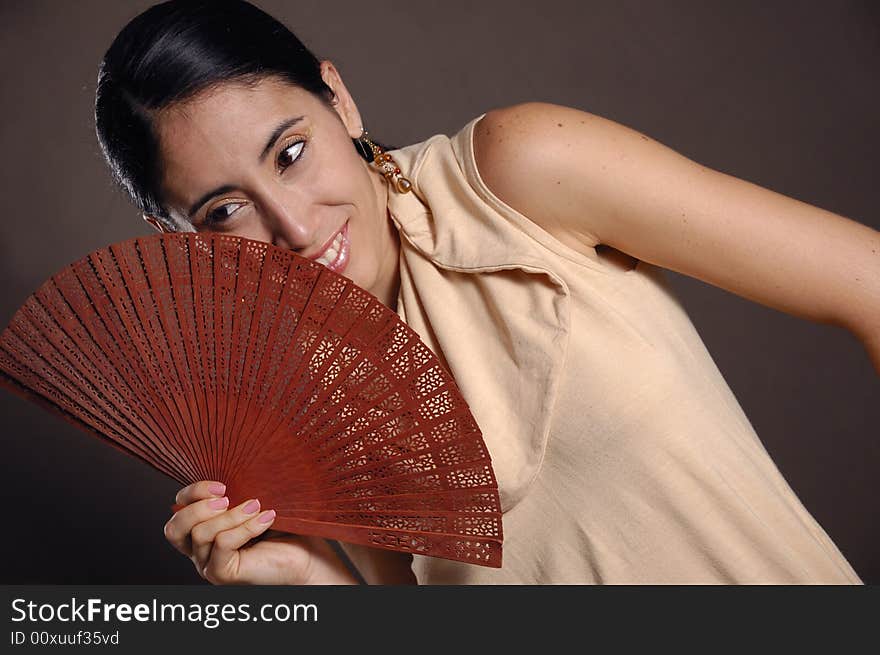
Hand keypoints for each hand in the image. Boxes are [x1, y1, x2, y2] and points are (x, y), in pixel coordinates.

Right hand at [163, 480, 358, 584]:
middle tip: (228, 497)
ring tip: (257, 506)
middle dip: (199, 506)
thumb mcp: (253, 500)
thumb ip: (236, 488)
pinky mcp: (222, 574)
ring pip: (201, 533)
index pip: (178, 508)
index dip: (192, 492)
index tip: (222, 485)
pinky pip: (222, 544)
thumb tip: (229, 460)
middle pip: (175, 527)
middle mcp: (200, 549)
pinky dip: (244, 528)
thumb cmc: (283, 527)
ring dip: (231, 515)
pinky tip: (266, 519)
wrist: (307, 556)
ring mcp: (208, 564)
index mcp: (202, 529)